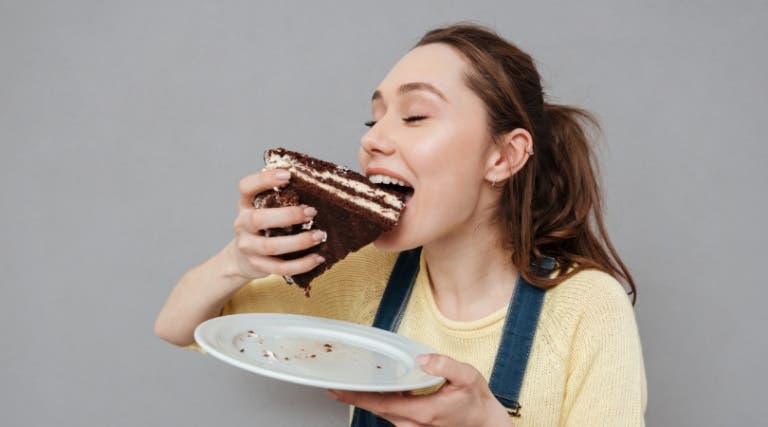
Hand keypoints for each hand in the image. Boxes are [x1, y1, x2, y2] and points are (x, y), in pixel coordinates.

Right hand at [229, 169, 326, 279]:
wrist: (241, 259)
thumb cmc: (261, 228)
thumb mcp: (262, 209)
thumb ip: (279, 197)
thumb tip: (313, 183)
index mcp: (245, 205)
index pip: (246, 187)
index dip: (264, 180)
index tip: (288, 175)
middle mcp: (242, 225)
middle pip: (258, 219)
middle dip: (288, 215)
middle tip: (312, 211)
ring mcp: (249, 247)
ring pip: (271, 246)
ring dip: (299, 241)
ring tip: (320, 235)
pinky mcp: (258, 266)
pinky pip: (280, 268)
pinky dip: (301, 264)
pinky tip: (318, 258)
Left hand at [326, 354, 513, 426]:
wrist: (486, 425)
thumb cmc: (477, 403)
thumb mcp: (468, 377)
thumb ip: (446, 366)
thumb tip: (423, 359)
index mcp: (422, 412)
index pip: (380, 404)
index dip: (356, 397)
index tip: (337, 391)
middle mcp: (413, 424)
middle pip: (376, 409)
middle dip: (354, 397)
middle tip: (335, 385)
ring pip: (382, 413)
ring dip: (366, 400)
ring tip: (349, 386)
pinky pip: (391, 414)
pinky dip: (379, 403)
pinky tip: (374, 391)